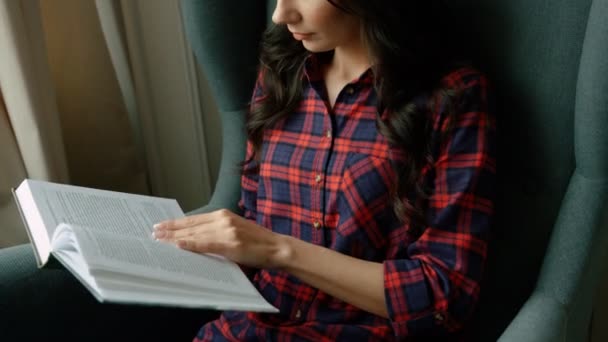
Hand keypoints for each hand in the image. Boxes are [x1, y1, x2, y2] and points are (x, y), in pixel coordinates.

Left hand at [152, 209, 291, 268]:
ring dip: (175, 237)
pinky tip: (178, 245)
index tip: (162, 225)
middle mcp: (223, 219)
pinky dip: (190, 244)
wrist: (277, 247)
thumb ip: (217, 232)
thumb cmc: (257, 243)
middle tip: (154, 232)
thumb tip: (195, 240)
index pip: (194, 219)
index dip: (176, 223)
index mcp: (224, 214)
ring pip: (195, 233)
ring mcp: (226, 230)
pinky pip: (205, 244)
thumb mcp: (236, 230)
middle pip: (191, 224)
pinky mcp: (230, 243)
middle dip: (171, 229)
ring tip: (160, 239)